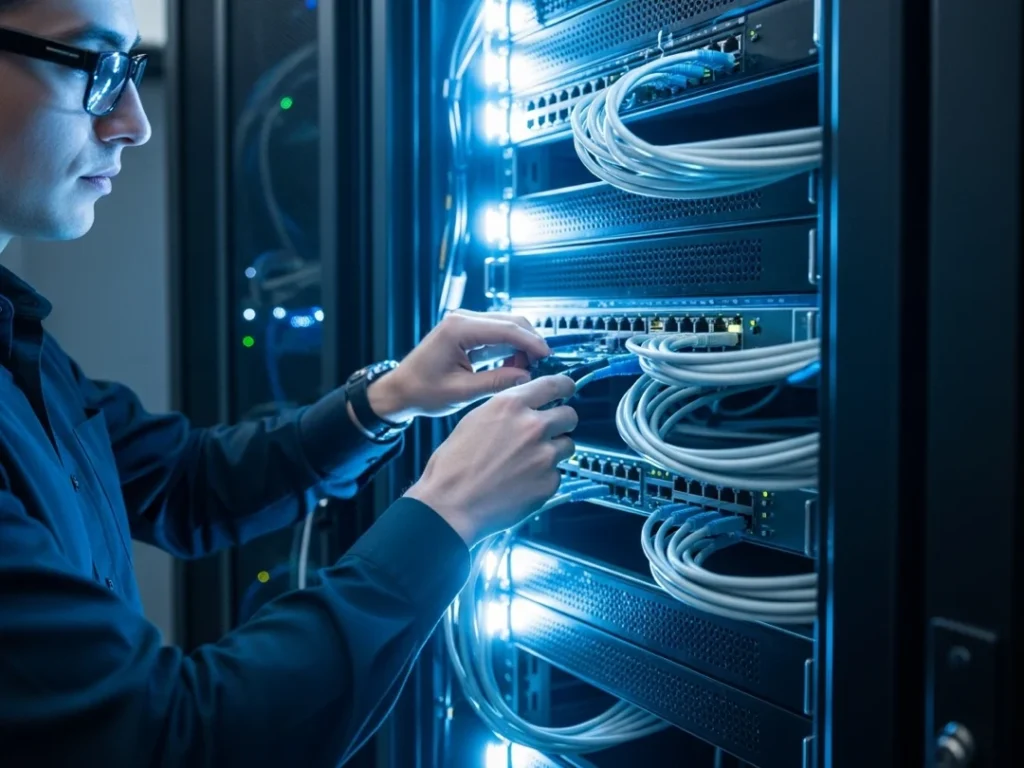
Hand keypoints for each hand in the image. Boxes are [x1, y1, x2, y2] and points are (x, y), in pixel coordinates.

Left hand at [367, 310, 550, 422]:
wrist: (400, 391)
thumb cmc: (422, 391)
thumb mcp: (462, 392)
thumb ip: (496, 382)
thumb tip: (526, 378)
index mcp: (458, 329)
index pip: (506, 329)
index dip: (532, 342)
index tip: (548, 356)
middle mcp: (462, 319)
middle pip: (511, 322)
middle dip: (530, 343)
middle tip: (541, 367)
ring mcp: (465, 323)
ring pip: (507, 327)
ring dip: (521, 346)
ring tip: (524, 371)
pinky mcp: (468, 332)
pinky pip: (498, 335)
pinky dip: (510, 349)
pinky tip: (512, 368)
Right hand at [404, 375, 577, 545]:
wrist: (450, 504)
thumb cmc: (454, 465)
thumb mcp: (475, 420)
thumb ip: (507, 410)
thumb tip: (526, 407)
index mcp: (511, 405)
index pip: (554, 385)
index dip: (564, 387)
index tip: (567, 390)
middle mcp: (533, 427)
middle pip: (570, 416)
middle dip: (562, 422)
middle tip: (547, 432)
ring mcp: (544, 456)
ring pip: (567, 446)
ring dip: (554, 451)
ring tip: (528, 462)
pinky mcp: (548, 483)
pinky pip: (557, 474)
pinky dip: (545, 477)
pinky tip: (522, 482)